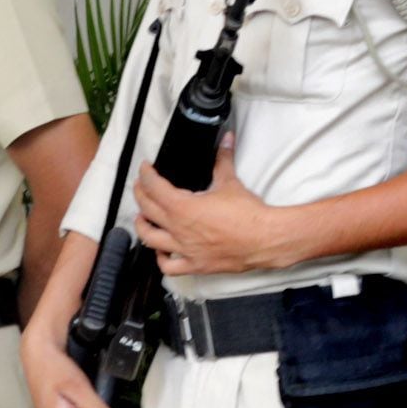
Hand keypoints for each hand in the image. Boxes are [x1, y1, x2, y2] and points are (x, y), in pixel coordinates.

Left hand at [135, 141, 298, 279]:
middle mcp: (178, 229)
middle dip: (140, 195)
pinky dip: (161, 259)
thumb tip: (226, 140)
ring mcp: (185, 249)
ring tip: (143, 218)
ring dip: (143, 226)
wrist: (266, 239)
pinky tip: (162, 251)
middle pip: (147, 210)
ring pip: (150, 239)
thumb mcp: (231, 183)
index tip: (145, 169)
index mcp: (183, 207)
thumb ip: (223, 160)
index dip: (146, 175)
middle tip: (140, 187)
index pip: (154, 188)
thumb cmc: (249, 214)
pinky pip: (169, 267)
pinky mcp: (196, 264)